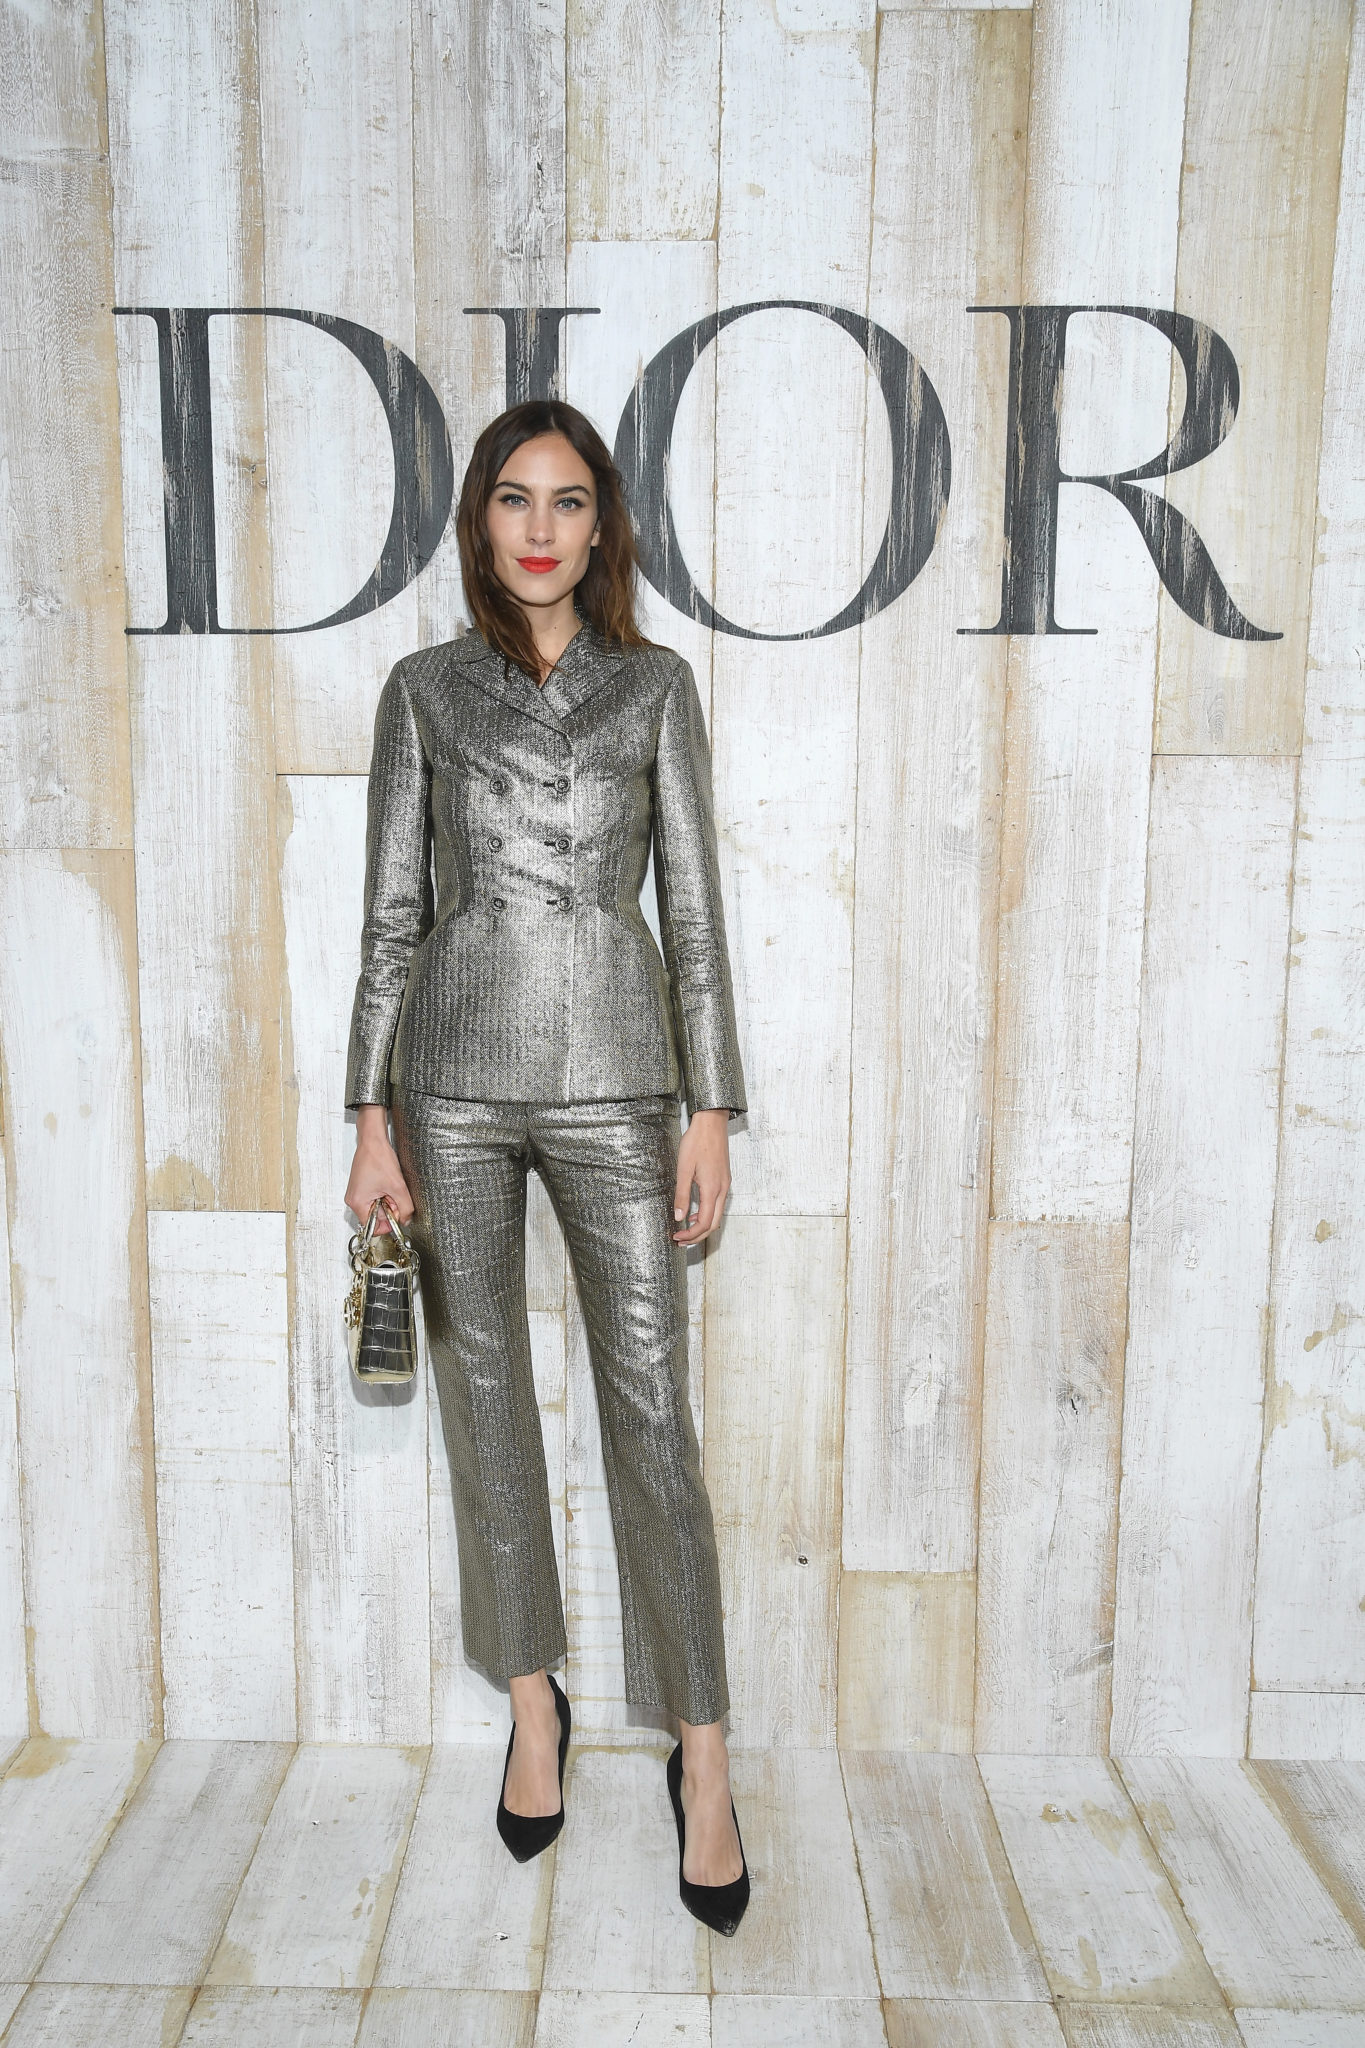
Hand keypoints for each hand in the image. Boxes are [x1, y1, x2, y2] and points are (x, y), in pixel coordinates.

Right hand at [345, 1105, 414, 1234]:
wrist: (373, 1140)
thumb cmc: (378, 1158)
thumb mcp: (398, 1187)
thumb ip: (405, 1208)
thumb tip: (405, 1220)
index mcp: (357, 1203)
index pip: (373, 1227)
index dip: (388, 1222)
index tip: (397, 1212)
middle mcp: (353, 1199)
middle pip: (375, 1216)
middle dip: (389, 1208)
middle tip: (394, 1193)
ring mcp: (356, 1193)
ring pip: (376, 1206)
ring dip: (387, 1199)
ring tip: (390, 1185)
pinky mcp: (360, 1187)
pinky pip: (374, 1198)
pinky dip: (383, 1193)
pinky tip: (386, 1182)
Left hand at [672, 1107, 731, 1245]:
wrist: (712, 1123)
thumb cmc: (697, 1142)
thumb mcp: (684, 1169)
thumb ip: (682, 1195)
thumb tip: (679, 1217)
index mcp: (712, 1189)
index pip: (705, 1222)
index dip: (691, 1234)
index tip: (677, 1237)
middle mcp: (722, 1190)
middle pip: (714, 1224)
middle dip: (698, 1235)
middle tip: (681, 1240)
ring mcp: (725, 1185)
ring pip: (718, 1215)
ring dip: (703, 1225)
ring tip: (686, 1229)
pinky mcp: (724, 1180)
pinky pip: (718, 1204)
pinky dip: (708, 1214)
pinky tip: (695, 1212)